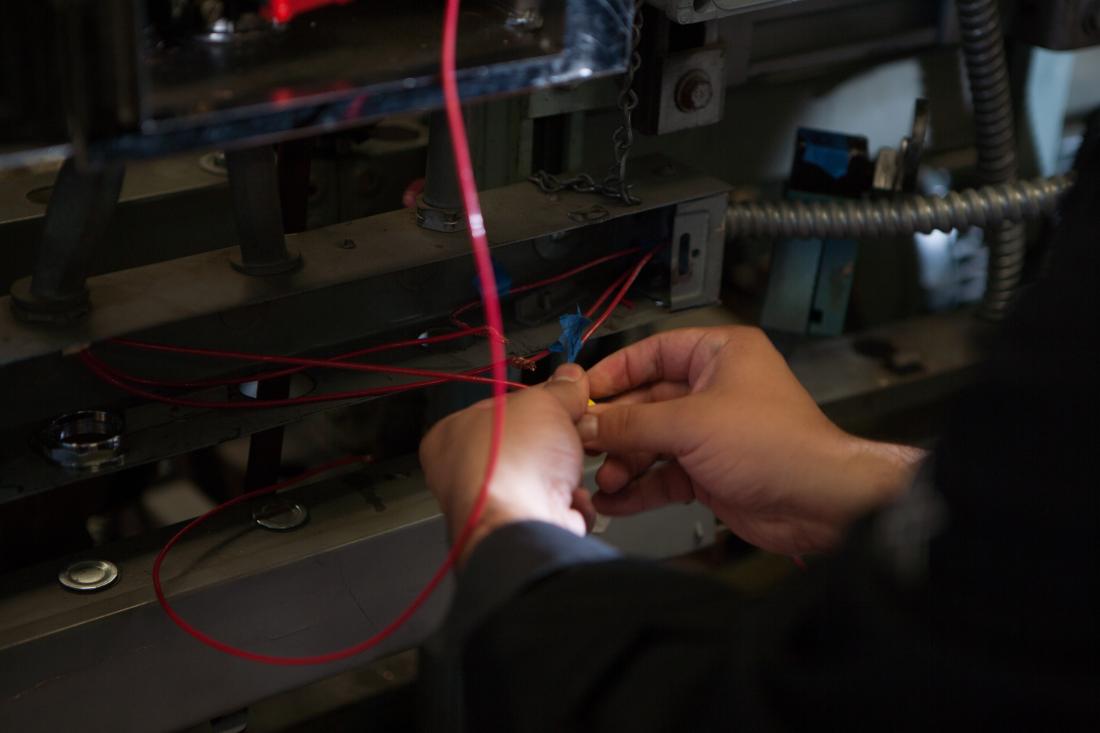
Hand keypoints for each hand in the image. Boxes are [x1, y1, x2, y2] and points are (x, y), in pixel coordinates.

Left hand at [419, 363, 595, 564]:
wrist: (525, 526)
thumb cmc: (511, 466)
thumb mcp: (543, 404)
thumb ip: (559, 390)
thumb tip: (570, 379)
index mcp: (450, 435)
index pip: (498, 408)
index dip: (534, 401)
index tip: (559, 399)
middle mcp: (462, 474)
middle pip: (525, 445)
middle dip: (555, 442)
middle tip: (570, 433)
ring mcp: (491, 506)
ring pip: (542, 479)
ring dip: (565, 474)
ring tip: (568, 470)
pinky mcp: (518, 530)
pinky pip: (553, 508)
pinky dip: (568, 504)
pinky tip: (568, 500)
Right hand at [580, 327, 923, 554]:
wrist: (819, 504)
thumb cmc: (780, 446)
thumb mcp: (691, 425)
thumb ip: (632, 424)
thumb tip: (588, 424)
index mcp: (719, 355)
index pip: (651, 354)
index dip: (613, 373)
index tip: (581, 394)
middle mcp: (714, 389)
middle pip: (645, 401)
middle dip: (615, 428)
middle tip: (584, 443)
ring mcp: (711, 432)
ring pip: (651, 441)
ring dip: (625, 463)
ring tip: (605, 481)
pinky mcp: (710, 470)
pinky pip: (663, 474)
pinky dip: (640, 488)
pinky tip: (616, 501)